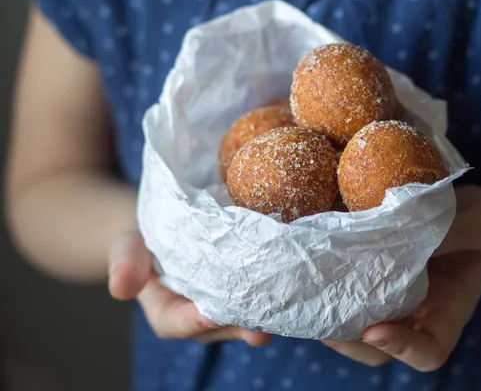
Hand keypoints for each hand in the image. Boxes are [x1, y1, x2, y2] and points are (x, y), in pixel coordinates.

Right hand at [108, 232, 270, 345]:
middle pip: (220, 325)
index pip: (178, 324)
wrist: (169, 224)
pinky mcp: (245, 289)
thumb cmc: (146, 241)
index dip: (196, 322)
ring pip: (243, 313)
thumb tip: (119, 287)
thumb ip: (125, 263)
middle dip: (240, 326)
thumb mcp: (129, 248)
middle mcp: (200, 315)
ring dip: (262, 311)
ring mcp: (225, 304)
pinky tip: (288, 278)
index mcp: (168, 313)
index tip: (211, 314)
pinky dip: (270, 287)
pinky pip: (257, 293)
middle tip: (261, 327)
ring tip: (283, 307)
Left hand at [324, 186, 480, 369]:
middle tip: (325, 315)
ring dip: (331, 315)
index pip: (427, 353)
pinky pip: (351, 289)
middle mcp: (416, 313)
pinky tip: (316, 257)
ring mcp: (393, 296)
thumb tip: (407, 233)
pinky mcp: (375, 273)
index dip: (401, 350)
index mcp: (447, 313)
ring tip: (313, 291)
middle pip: (378, 348)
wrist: (474, 213)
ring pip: (356, 324)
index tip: (375, 332)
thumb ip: (453, 233)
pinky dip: (331, 282)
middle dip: (348, 340)